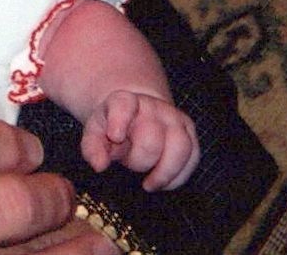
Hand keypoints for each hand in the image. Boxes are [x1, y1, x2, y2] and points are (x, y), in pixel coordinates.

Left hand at [81, 89, 200, 189]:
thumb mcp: (95, 134)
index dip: (120, 121)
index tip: (115, 137)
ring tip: (149, 185)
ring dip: (164, 172)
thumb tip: (99, 166)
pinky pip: (193, 158)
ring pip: (180, 147)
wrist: (136, 115)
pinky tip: (164, 184)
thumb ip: (93, 148)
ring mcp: (175, 118)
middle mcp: (153, 106)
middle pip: (151, 139)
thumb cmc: (112, 128)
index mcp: (124, 101)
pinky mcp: (190, 133)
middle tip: (128, 164)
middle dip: (138, 160)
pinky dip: (179, 177)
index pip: (124, 105)